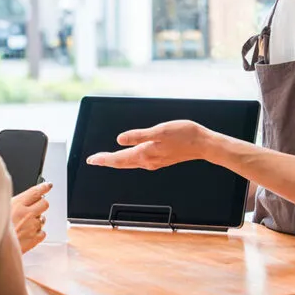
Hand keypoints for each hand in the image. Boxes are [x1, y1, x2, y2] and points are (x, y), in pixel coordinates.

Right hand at [11, 182, 51, 253]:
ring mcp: (31, 227)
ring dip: (36, 220)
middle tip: (34, 208)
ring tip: (24, 225)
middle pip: (44, 203)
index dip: (44, 187)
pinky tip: (27, 234)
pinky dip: (37, 233)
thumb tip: (24, 198)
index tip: (48, 186)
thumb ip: (13, 203)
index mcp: (16, 204)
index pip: (35, 192)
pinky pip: (43, 233)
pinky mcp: (34, 239)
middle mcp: (26, 214)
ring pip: (43, 219)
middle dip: (40, 205)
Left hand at [86, 120, 211, 169]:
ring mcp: (154, 162)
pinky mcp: (160, 159)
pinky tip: (128, 156)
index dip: (103, 159)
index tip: (91, 160)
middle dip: (107, 161)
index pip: (119, 159)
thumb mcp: (159, 131)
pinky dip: (128, 160)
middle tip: (94, 160)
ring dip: (117, 161)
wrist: (203, 144)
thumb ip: (139, 136)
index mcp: (146, 154)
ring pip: (130, 163)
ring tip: (106, 158)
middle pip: (122, 163)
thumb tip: (120, 139)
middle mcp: (148, 161)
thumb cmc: (185, 135)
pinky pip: (139, 161)